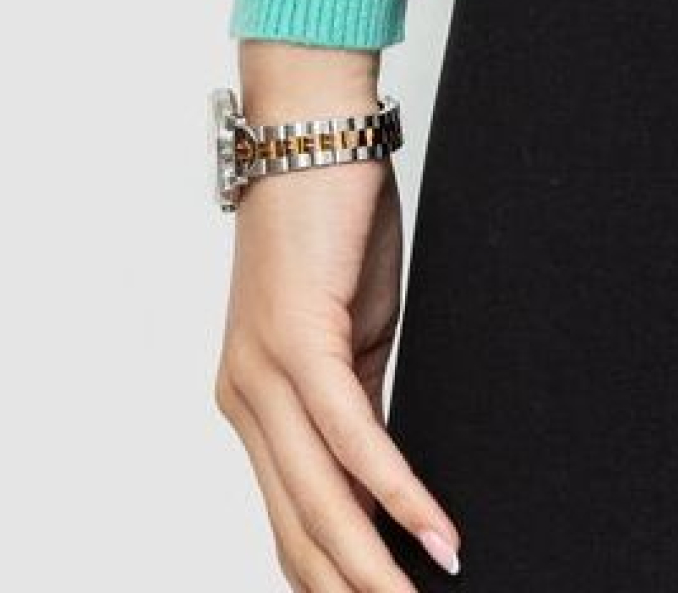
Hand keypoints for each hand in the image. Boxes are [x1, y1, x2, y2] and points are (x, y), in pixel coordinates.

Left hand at [214, 44, 459, 587]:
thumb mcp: (349, 329)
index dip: (331, 573)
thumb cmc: (333, 218)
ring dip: (374, 567)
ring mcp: (262, 376)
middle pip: (297, 528)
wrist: (312, 129)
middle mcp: (242, 400)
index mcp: (252, 401)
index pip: (289, 516)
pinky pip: (353, 440)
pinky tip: (434, 530)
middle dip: (351, 588)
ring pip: (319, 502)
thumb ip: (354, 401)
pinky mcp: (297, 345)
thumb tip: (379, 473)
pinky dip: (399, 493)